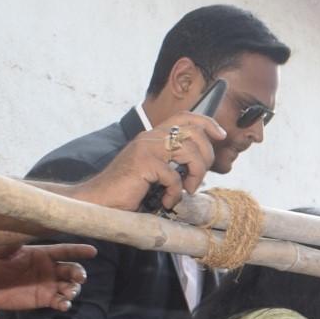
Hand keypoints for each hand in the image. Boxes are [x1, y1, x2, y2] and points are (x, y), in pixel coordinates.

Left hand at [0, 243, 95, 312]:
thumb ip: (12, 243)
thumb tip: (22, 229)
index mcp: (43, 254)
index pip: (65, 251)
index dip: (79, 250)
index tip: (92, 251)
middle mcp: (50, 269)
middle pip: (72, 270)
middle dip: (79, 273)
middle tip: (79, 278)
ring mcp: (49, 285)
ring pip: (70, 286)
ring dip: (74, 289)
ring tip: (69, 293)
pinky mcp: (45, 299)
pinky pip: (60, 301)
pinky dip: (65, 304)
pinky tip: (63, 305)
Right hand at [73, 113, 222, 212]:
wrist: (98, 200)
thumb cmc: (127, 190)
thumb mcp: (154, 171)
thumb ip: (172, 162)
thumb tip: (199, 166)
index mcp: (153, 136)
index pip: (185, 117)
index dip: (206, 122)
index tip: (221, 134)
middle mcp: (150, 137)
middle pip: (194, 132)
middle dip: (206, 156)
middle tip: (198, 178)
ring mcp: (146, 148)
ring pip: (190, 151)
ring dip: (196, 175)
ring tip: (186, 190)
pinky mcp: (144, 163)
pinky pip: (174, 176)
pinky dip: (175, 193)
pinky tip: (165, 201)